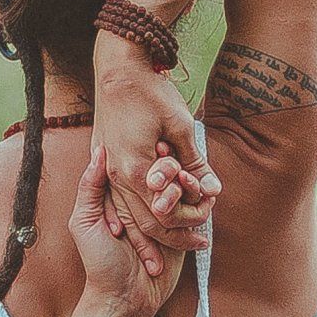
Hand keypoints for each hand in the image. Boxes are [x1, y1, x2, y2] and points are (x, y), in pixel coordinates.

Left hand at [69, 145, 183, 316]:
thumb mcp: (84, 223)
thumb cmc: (99, 262)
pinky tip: (205, 193)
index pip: (138, 167)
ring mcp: (165, 218)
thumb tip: (100, 151)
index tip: (159, 142)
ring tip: (190, 180)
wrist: (125, 300)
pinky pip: (195, 213)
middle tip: (177, 166)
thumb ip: (90, 188)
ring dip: (188, 184)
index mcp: (119, 197)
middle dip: (172, 168)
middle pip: (163, 176)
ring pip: (182, 191)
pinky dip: (200, 204)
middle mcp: (143, 204)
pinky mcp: (182, 233)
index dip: (149, 154)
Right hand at [93, 39, 221, 278]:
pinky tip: (138, 232)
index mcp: (135, 169)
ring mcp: (105, 170)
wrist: (117, 67)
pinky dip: (127, 221)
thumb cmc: (150, 92)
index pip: (164, 213)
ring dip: (149, 236)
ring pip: (127, 217)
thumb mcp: (181, 127)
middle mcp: (116, 176)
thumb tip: (214, 191)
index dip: (187, 222)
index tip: (207, 225)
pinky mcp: (102, 163)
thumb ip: (195, 163)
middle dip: (172, 237)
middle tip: (198, 243)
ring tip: (174, 249)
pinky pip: (113, 204)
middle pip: (145, 222)